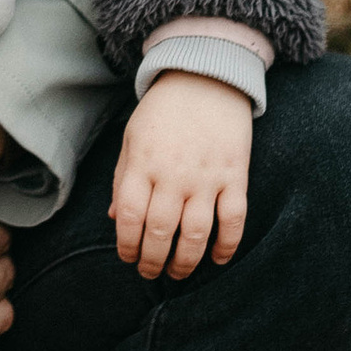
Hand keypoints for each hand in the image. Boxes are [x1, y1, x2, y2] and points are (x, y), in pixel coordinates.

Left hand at [112, 72, 253, 280]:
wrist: (205, 77)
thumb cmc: (162, 111)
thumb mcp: (132, 138)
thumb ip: (122, 178)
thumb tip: (115, 218)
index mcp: (142, 163)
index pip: (129, 216)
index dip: (127, 245)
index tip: (128, 258)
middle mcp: (173, 174)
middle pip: (161, 232)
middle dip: (153, 261)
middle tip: (151, 273)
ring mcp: (206, 176)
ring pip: (196, 233)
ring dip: (186, 261)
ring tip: (178, 273)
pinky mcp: (235, 175)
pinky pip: (234, 218)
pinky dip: (228, 245)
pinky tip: (218, 260)